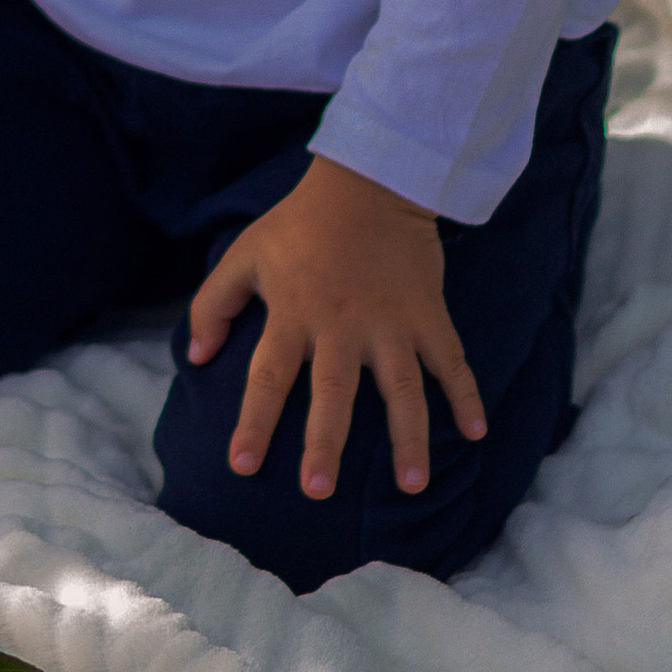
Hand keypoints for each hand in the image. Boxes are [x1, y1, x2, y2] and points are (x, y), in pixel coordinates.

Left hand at [185, 157, 484, 500]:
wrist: (369, 180)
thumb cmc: (300, 224)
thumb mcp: (245, 254)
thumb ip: (213, 304)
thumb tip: (195, 357)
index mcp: (293, 313)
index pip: (266, 376)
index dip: (253, 423)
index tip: (241, 466)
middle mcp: (341, 324)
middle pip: (333, 392)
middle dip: (325, 443)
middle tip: (318, 491)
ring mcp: (390, 321)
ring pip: (401, 388)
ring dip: (408, 438)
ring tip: (412, 486)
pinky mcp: (427, 313)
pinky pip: (451, 360)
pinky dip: (467, 395)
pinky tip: (476, 433)